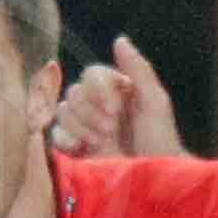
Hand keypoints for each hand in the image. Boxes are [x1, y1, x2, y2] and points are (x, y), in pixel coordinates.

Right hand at [48, 36, 182, 159]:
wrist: (155, 178)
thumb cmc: (160, 139)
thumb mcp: (155, 101)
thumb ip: (139, 69)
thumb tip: (119, 40)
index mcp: (115, 89)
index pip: (91, 74)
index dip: (98, 90)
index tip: (115, 110)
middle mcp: (97, 104)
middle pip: (74, 92)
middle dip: (92, 112)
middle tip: (112, 130)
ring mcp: (84, 127)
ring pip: (64, 111)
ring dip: (83, 126)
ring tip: (103, 142)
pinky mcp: (75, 149)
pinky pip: (56, 134)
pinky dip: (67, 139)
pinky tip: (84, 148)